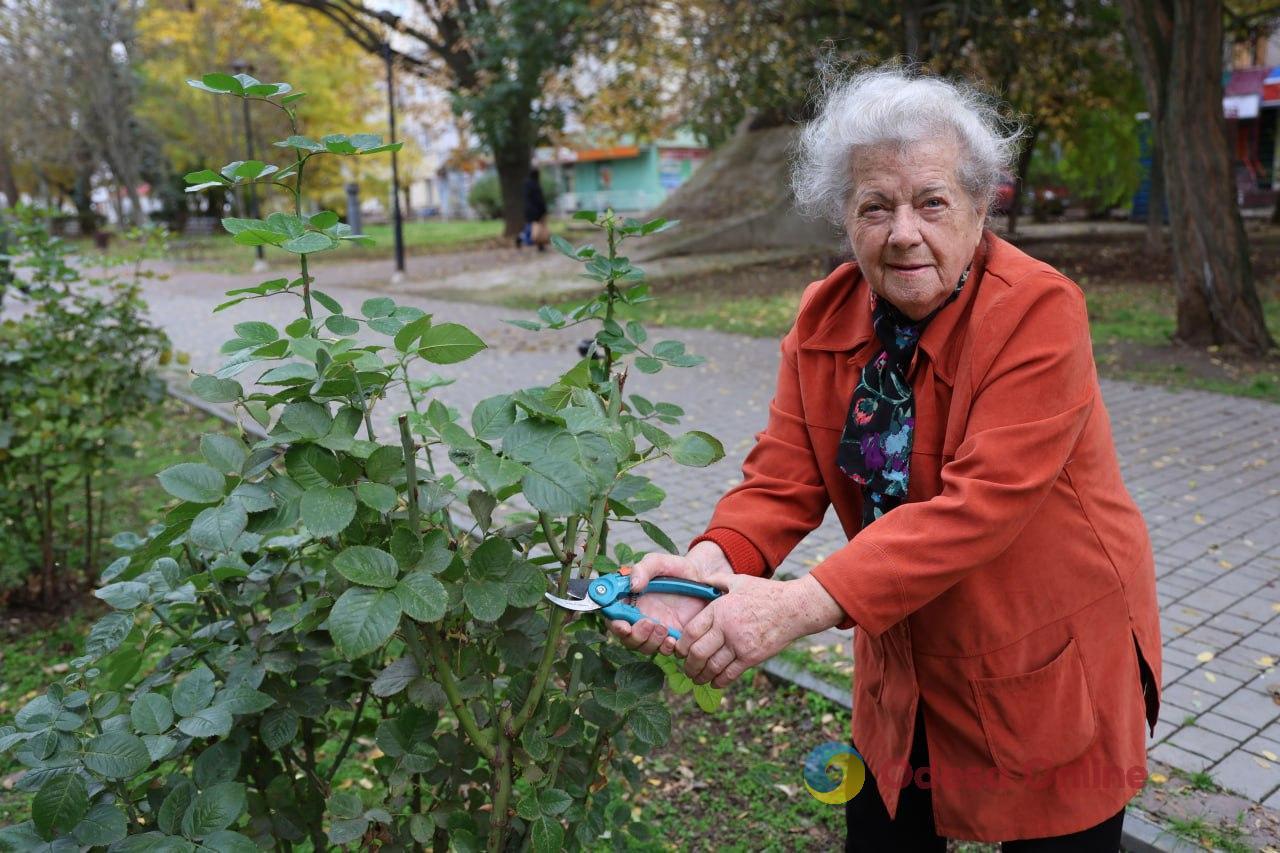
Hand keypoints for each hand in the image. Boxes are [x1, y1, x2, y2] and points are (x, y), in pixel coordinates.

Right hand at [605, 548, 731, 657]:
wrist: (703, 578)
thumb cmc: (677, 569)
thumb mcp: (659, 563)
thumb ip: (642, 570)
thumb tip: (632, 585)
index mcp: (630, 600)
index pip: (613, 617)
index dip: (614, 624)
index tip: (623, 625)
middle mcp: (639, 617)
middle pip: (626, 637)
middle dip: (635, 635)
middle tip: (649, 623)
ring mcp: (655, 629)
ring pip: (643, 646)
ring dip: (650, 641)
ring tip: (664, 628)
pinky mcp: (672, 637)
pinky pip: (664, 650)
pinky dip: (665, 648)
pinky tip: (672, 640)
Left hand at [676, 573, 843, 688]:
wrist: (794, 608)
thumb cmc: (767, 593)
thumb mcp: (739, 581)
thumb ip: (717, 580)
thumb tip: (701, 579)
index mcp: (719, 609)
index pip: (690, 632)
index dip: (681, 646)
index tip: (679, 652)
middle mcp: (726, 628)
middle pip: (697, 653)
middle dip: (688, 665)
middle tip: (686, 669)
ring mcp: (739, 644)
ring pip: (712, 667)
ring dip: (701, 676)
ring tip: (697, 679)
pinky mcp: (752, 657)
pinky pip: (729, 674)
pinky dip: (719, 681)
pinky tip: (715, 682)